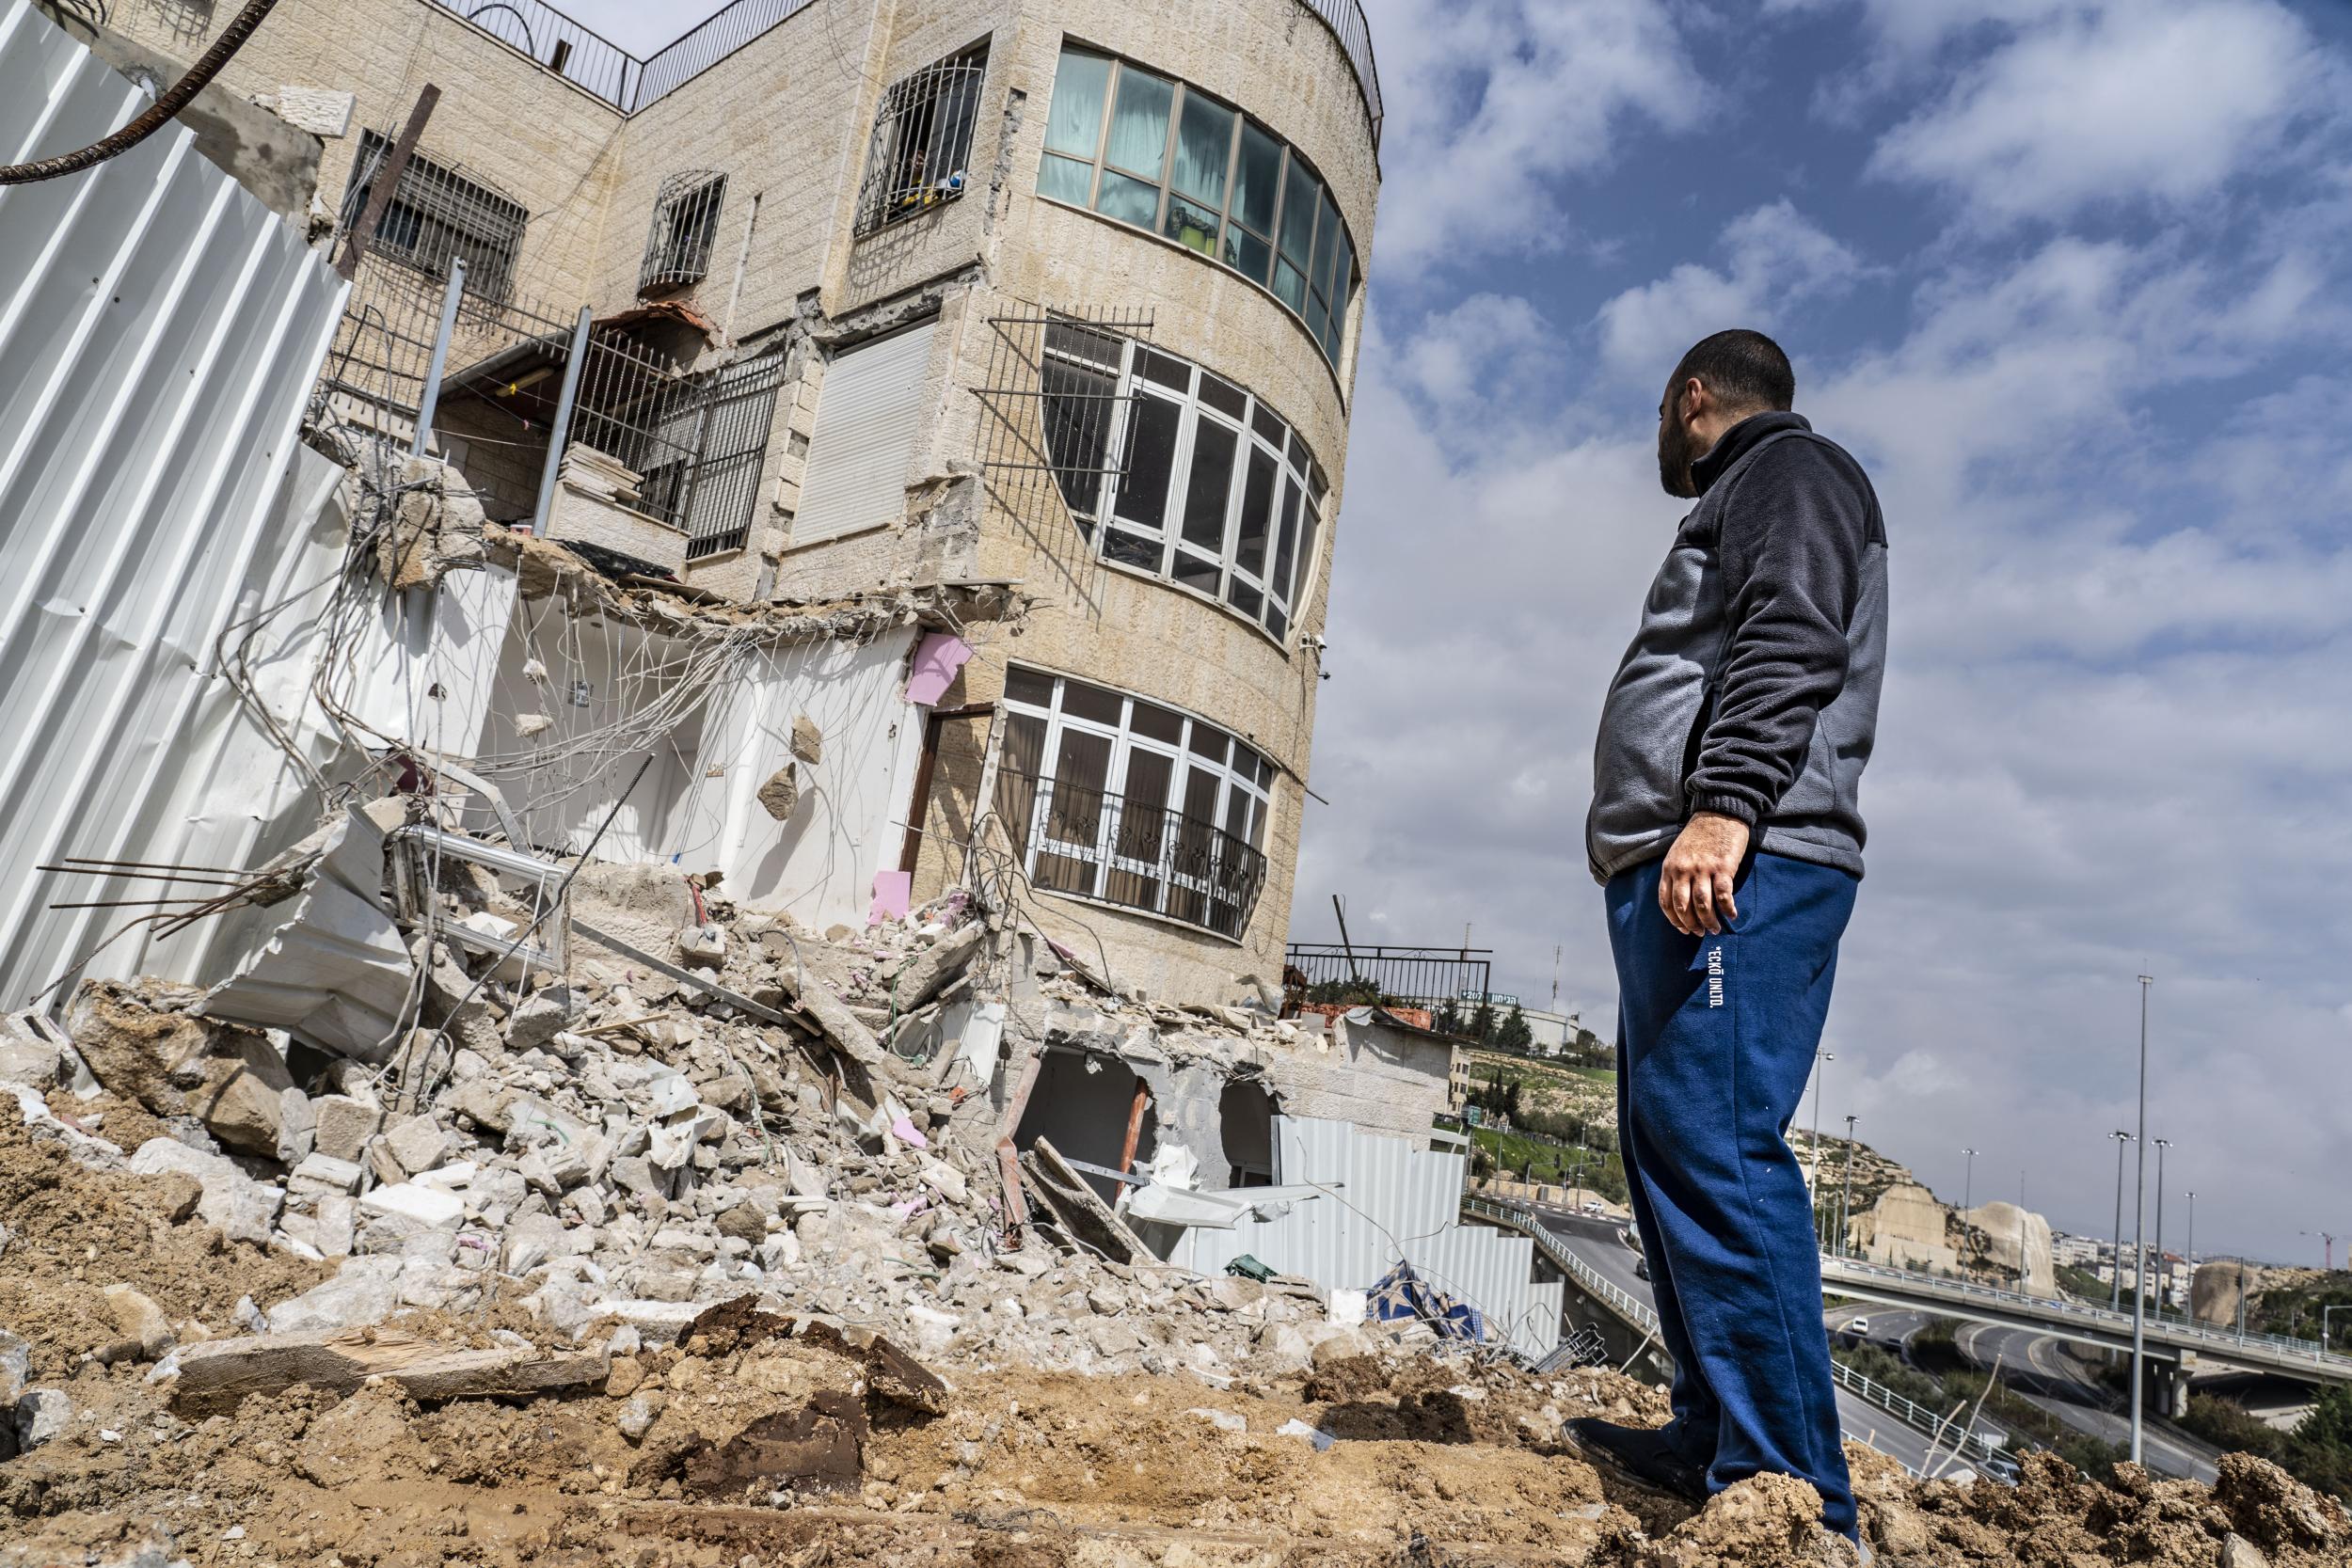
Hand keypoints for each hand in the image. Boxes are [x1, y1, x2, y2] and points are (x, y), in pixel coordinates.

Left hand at [1659, 812, 1749, 936]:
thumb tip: (1681, 899)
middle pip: (1683, 908)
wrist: (1719, 811)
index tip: (1683, 929)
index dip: (1674, 920)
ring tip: (1715, 929)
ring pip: (1702, 905)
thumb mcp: (1678, 852)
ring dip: (1709, 921)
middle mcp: (1683, 870)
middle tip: (1700, 933)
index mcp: (1670, 868)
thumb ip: (1676, 873)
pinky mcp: (1723, 867)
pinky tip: (1731, 915)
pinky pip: (1724, 895)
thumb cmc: (1699, 834)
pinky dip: (1727, 909)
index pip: (1666, 902)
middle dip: (1691, 925)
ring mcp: (1703, 869)